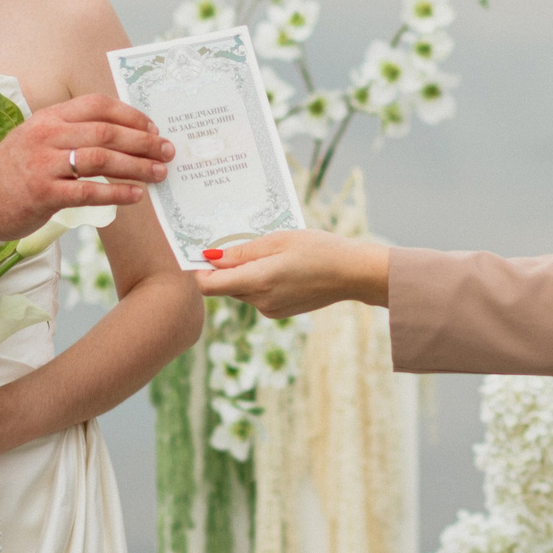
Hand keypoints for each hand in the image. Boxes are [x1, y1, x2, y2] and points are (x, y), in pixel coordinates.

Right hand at [0, 95, 171, 244]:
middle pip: (105, 132)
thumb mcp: (37, 139)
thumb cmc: (13, 171)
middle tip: (167, 151)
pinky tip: (135, 195)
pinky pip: (88, 192)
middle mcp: (46, 135)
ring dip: (136, 166)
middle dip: (142, 141)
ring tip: (158, 174)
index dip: (130, 115)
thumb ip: (70, 133)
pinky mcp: (43, 194)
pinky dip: (116, 193)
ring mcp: (44, 164)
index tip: (152, 127)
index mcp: (49, 117)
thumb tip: (119, 136)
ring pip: (101, 159)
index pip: (97, 105)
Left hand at [191, 231, 388, 318]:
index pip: (209, 286)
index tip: (200, 251)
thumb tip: (210, 257)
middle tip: (237, 241)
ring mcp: (270, 310)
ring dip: (243, 273)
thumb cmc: (319, 249)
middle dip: (224, 268)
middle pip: (224, 287)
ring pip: (240, 290)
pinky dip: (258, 281)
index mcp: (258, 281)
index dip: (199, 270)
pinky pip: (256, 296)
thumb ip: (241, 251)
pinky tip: (279, 266)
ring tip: (266, 252)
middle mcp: (260, 301)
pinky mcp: (279, 312)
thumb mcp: (278, 240)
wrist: (353, 274)